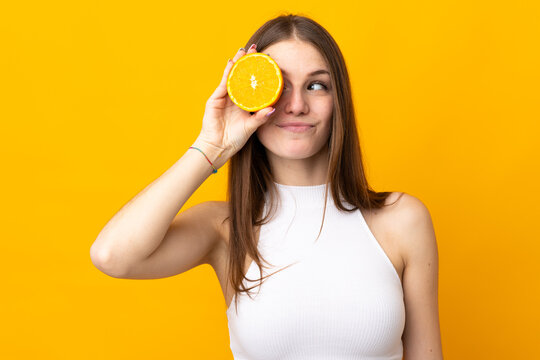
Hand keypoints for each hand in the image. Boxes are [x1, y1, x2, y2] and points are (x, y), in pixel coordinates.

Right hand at [195, 44, 275, 161]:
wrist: (218, 147)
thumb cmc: (234, 139)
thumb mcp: (251, 127)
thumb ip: (261, 117)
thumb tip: (273, 109)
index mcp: (245, 102)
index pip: (253, 83)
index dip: (259, 72)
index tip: (269, 61)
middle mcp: (235, 97)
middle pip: (242, 75)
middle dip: (248, 62)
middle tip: (257, 48)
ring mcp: (224, 96)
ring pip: (233, 75)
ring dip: (238, 62)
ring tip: (244, 50)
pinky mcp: (215, 98)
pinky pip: (223, 83)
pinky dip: (228, 72)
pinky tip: (233, 63)